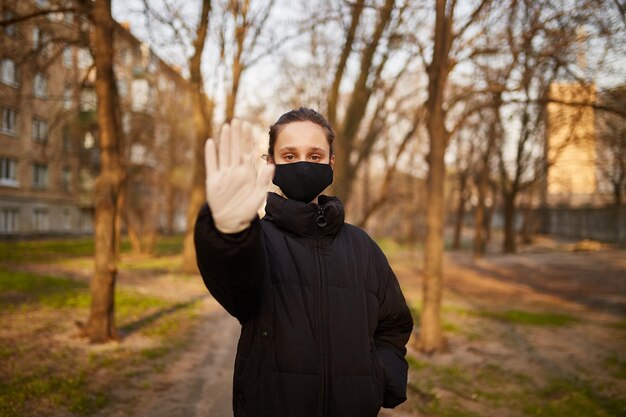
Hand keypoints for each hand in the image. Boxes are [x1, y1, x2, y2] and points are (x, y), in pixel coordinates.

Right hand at [204, 119, 274, 233]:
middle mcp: (235, 170)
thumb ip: (264, 180)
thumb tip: (271, 165)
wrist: (232, 221)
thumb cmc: (248, 208)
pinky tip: (210, 142)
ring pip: (224, 153)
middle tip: (237, 120)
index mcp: (247, 172)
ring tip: (226, 126)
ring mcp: (224, 174)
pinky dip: (210, 154)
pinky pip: (211, 164)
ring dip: (224, 140)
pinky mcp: (213, 181)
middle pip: (236, 148)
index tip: (247, 125)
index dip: (247, 138)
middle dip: (236, 134)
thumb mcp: (259, 194)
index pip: (247, 151)